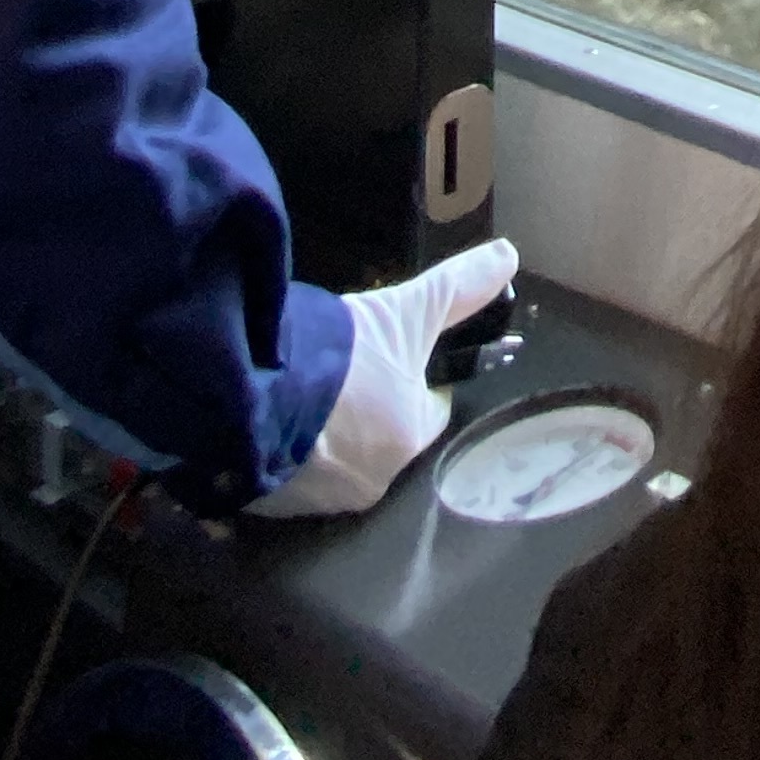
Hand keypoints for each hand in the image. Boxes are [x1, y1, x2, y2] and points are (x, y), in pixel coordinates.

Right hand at [249, 238, 519, 520]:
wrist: (251, 393)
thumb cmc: (342, 356)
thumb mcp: (405, 312)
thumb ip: (457, 288)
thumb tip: (507, 256)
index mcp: (408, 441)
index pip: (427, 408)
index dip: (411, 377)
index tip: (387, 355)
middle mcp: (372, 482)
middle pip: (380, 435)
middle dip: (365, 405)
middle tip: (337, 369)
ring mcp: (320, 498)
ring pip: (335, 455)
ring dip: (323, 429)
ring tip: (300, 388)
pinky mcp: (272, 503)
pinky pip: (290, 473)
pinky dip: (286, 445)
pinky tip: (272, 413)